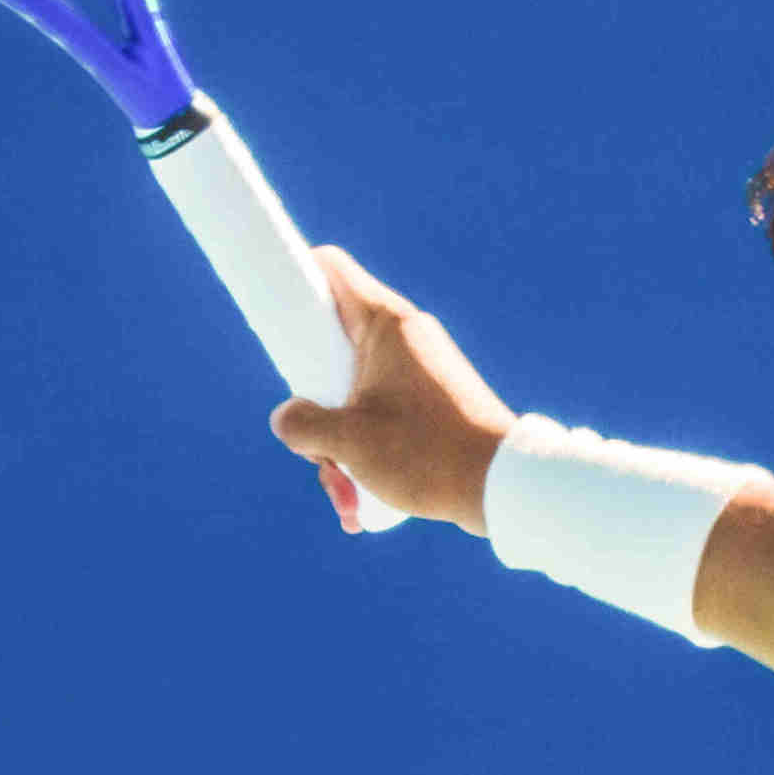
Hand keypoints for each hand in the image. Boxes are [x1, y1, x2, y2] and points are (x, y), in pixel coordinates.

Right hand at [268, 245, 519, 534]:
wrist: (504, 488)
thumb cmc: (427, 454)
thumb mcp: (348, 442)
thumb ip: (302, 424)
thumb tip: (287, 420)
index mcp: (384, 324)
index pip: (328, 269)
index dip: (292, 275)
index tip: (269, 312)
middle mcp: (404, 338)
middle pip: (329, 348)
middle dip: (312, 404)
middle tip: (313, 442)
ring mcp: (418, 371)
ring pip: (352, 395)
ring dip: (338, 447)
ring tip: (345, 495)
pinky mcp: (430, 404)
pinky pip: (381, 420)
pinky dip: (366, 456)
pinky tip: (361, 505)